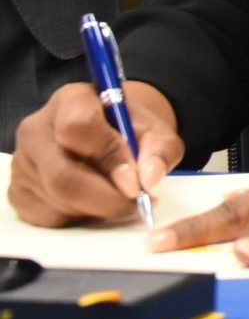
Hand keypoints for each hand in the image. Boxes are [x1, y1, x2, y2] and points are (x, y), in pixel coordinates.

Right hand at [9, 82, 182, 225]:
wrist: (108, 135)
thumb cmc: (129, 131)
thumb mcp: (155, 131)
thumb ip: (160, 149)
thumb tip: (150, 177)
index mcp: (70, 100)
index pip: (79, 127)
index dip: (110, 158)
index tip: (137, 182)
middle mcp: (36, 129)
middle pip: (64, 175)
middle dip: (106, 198)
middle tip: (135, 204)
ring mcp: (22, 163)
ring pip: (58, 200)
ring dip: (96, 208)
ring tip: (119, 198)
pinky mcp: (18, 192)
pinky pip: (48, 217)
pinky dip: (78, 218)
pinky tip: (94, 203)